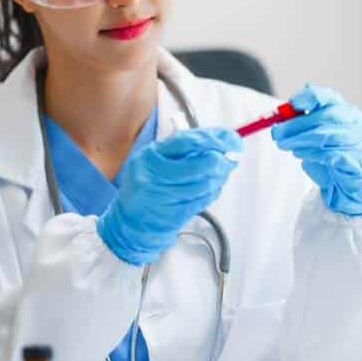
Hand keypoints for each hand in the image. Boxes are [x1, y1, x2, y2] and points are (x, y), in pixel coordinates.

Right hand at [97, 128, 242, 264]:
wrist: (130, 222)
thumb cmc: (147, 186)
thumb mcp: (156, 160)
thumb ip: (182, 149)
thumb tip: (218, 141)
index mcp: (151, 156)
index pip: (188, 141)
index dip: (214, 139)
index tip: (231, 139)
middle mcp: (155, 175)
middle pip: (201, 164)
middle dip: (222, 159)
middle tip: (231, 157)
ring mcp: (164, 196)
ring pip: (205, 183)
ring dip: (220, 176)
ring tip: (222, 171)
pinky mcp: (174, 214)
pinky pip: (203, 199)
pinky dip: (214, 191)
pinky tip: (213, 186)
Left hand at [272, 84, 361, 215]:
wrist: (345, 185)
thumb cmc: (328, 156)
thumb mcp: (313, 136)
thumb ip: (302, 122)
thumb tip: (283, 112)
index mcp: (346, 111)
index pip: (329, 97)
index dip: (309, 97)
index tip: (292, 103)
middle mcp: (358, 123)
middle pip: (326, 116)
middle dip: (297, 124)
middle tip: (277, 133)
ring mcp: (361, 142)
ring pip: (327, 136)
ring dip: (300, 140)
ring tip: (285, 145)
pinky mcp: (358, 162)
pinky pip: (331, 155)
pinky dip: (311, 154)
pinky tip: (300, 155)